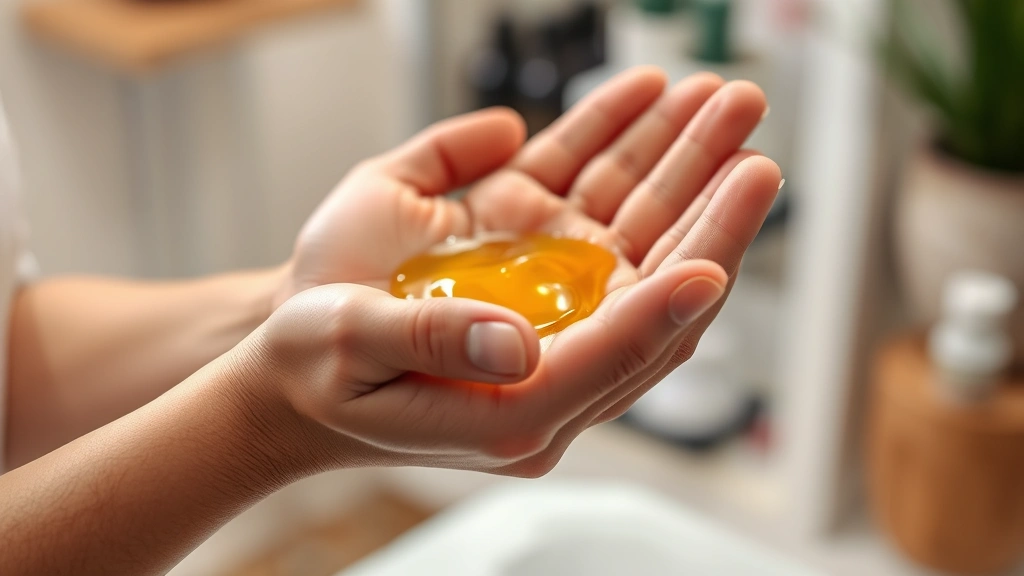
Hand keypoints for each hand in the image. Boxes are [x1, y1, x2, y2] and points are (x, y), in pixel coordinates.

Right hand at [247, 67, 781, 475]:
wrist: (296, 361)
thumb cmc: (313, 365)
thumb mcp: (346, 348)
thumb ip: (430, 341)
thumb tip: (517, 345)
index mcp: (514, 408)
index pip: (615, 356)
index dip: (665, 311)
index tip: (715, 263)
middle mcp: (549, 358)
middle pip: (651, 288)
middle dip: (704, 212)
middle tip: (750, 145)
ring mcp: (545, 304)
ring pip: (632, 235)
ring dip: (679, 166)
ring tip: (721, 103)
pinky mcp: (525, 260)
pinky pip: (581, 198)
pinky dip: (610, 143)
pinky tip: (641, 99)